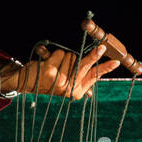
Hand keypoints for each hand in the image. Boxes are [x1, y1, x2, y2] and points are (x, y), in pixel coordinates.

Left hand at [0, 41, 119, 100]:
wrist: (26, 83)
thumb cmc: (47, 82)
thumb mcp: (63, 86)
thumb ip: (77, 85)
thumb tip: (90, 94)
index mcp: (74, 92)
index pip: (93, 77)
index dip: (105, 68)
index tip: (115, 61)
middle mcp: (68, 88)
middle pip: (85, 65)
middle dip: (94, 56)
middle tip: (102, 47)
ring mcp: (59, 80)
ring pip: (70, 56)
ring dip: (62, 57)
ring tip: (53, 65)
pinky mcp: (50, 71)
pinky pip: (60, 54)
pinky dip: (53, 54)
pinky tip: (47, 63)